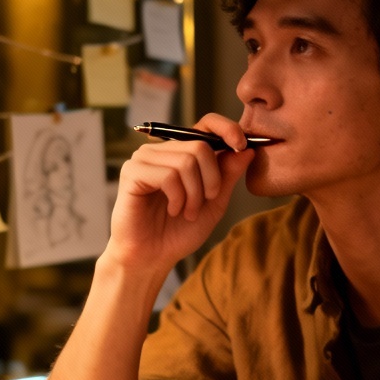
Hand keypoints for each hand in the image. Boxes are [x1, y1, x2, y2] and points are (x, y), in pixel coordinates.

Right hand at [107, 115, 253, 270]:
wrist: (152, 256)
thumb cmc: (179, 231)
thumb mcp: (214, 202)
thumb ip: (228, 175)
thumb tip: (247, 149)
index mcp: (182, 152)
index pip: (206, 123)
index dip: (227, 129)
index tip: (242, 146)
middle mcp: (163, 150)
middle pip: (200, 146)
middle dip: (211, 181)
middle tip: (203, 204)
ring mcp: (145, 158)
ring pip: (186, 161)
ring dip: (194, 195)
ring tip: (186, 212)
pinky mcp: (132, 171)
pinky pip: (168, 175)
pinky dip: (177, 198)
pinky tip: (173, 210)